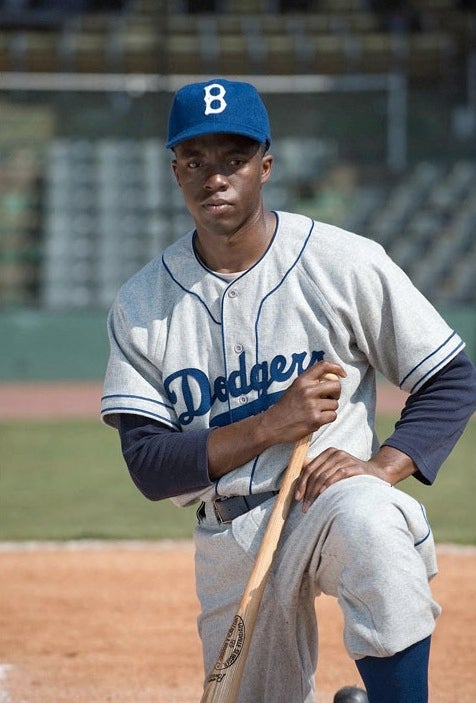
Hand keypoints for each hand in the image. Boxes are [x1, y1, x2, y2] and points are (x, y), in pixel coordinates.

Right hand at [261, 360, 345, 444]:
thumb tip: (330, 382)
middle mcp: (308, 391)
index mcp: (302, 381)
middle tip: (330, 398)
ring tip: (317, 412)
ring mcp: (312, 405)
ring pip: (335, 404)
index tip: (342, 374)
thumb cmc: (284, 408)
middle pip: (336, 386)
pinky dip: (327, 419)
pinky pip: (333, 416)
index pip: (323, 366)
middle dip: (337, 393)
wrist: (272, 425)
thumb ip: (309, 384)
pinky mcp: (315, 419)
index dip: (336, 368)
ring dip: (330, 409)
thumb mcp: (294, 389)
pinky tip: (317, 419)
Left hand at [294, 445, 417, 512]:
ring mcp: (345, 459)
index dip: (301, 483)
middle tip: (304, 507)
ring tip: (312, 507)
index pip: (309, 468)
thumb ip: (319, 469)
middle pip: (314, 473)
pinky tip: (323, 497)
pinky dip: (327, 488)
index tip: (297, 497)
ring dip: (315, 494)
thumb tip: (298, 470)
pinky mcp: (354, 467)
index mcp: (328, 452)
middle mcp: (336, 453)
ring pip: (323, 477)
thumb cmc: (352, 474)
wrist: (377, 474)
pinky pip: (336, 478)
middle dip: (307, 491)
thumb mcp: (334, 468)